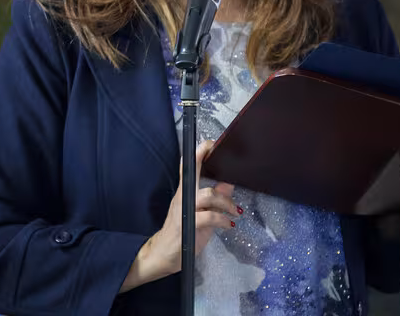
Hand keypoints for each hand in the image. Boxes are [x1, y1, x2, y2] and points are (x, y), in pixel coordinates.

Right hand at [120, 141, 238, 291]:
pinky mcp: (188, 226)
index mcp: (185, 191)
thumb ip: (216, 199)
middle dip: (213, 169)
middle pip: (196, 173)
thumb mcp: (202, 214)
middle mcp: (183, 197)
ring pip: (208, 194)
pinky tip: (229, 225)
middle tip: (233, 175)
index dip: (200, 152)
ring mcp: (184, 210)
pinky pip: (209, 217)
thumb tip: (229, 184)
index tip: (212, 143)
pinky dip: (223, 220)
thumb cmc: (183, 233)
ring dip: (227, 202)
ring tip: (236, 211)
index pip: (189, 166)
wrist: (164, 255)